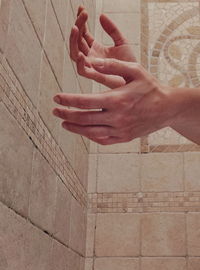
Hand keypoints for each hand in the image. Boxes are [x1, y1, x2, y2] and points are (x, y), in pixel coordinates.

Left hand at [53, 58, 180, 144]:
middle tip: (55, 111)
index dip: (68, 100)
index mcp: (117, 100)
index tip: (56, 98)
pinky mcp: (123, 138)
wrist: (167, 108)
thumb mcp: (134, 70)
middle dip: (66, 115)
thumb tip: (90, 63)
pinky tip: (82, 131)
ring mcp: (120, 130)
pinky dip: (89, 136)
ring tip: (64, 123)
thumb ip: (112, 65)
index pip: (85, 101)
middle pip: (83, 119)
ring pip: (90, 132)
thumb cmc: (150, 88)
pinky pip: (102, 140)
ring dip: (74, 128)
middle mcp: (117, 118)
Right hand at [70, 6, 135, 87]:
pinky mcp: (95, 76)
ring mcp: (92, 67)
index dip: (81, 20)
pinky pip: (81, 71)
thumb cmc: (129, 64)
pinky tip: (80, 53)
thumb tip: (101, 15)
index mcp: (95, 48)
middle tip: (82, 14)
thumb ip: (112, 29)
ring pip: (74, 54)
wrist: (136, 78)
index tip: (82, 8)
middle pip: (77, 41)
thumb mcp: (122, 42)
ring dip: (73, 41)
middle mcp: (90, 57)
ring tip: (76, 28)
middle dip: (78, 26)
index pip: (83, 33)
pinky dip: (78, 63)